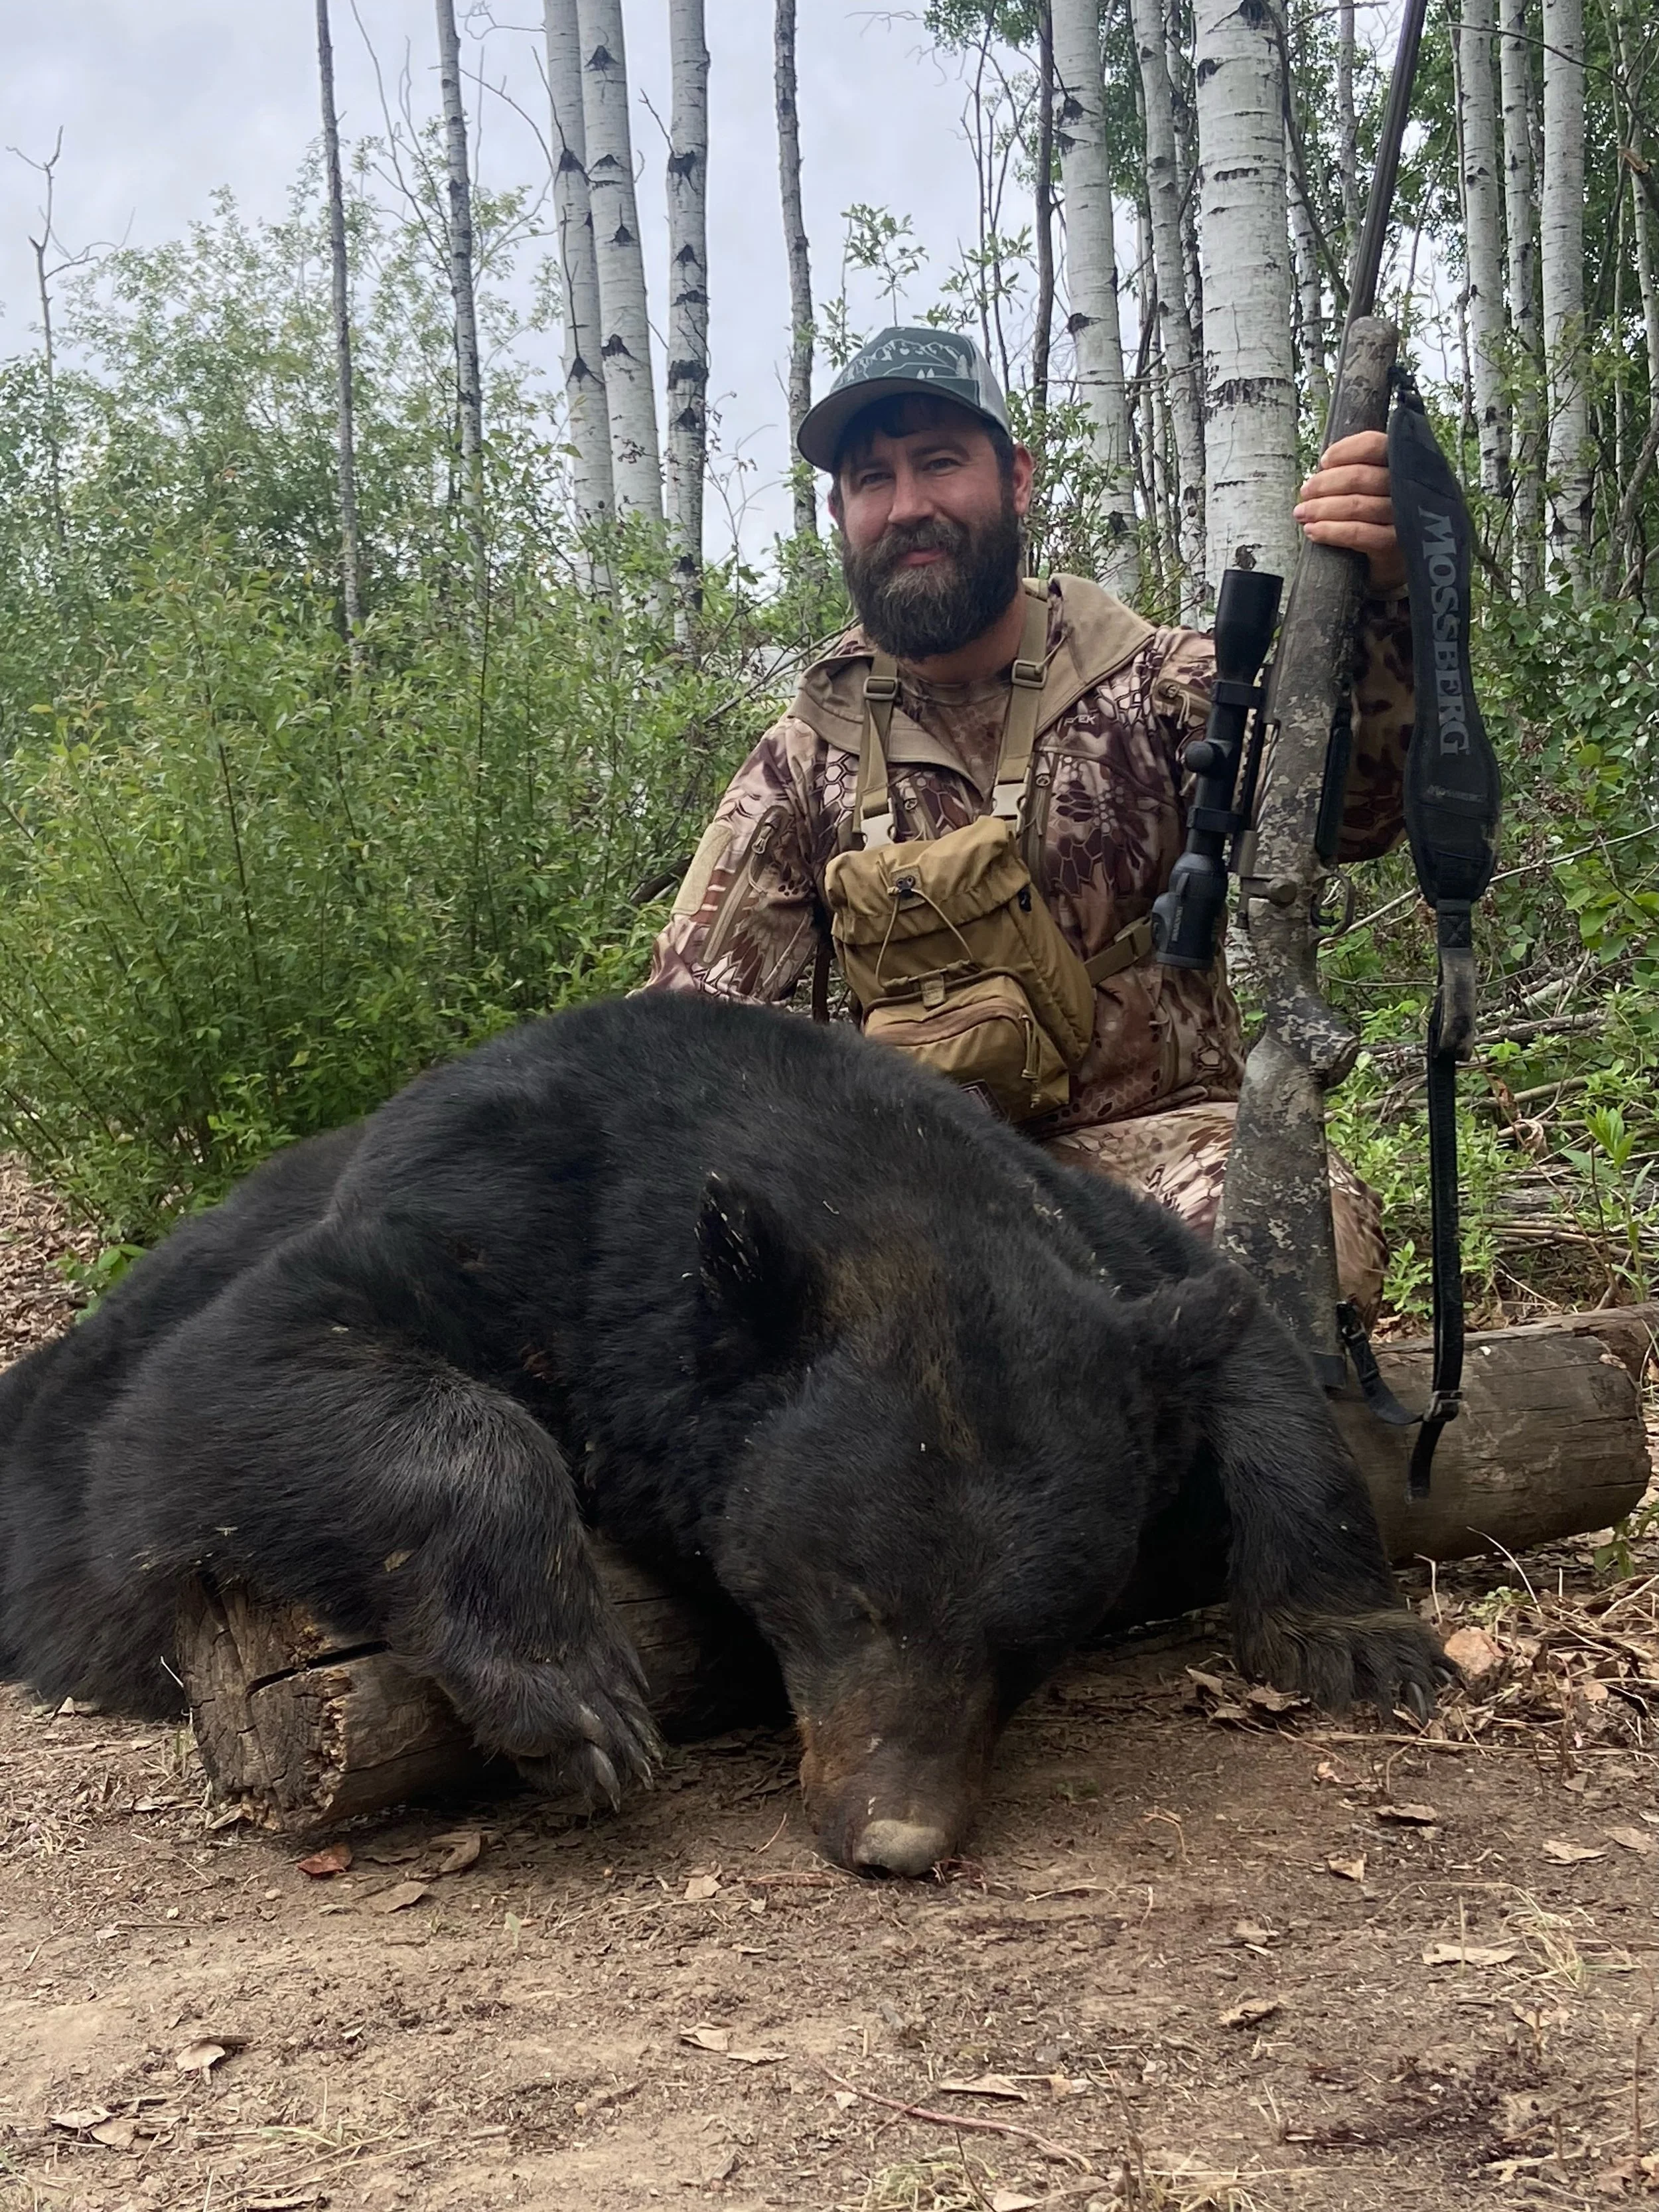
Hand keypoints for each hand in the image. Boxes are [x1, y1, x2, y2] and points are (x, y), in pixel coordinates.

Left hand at [1292, 429, 1404, 596]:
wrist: (1394, 565)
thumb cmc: (1377, 520)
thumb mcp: (1371, 489)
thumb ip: (1355, 471)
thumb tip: (1323, 467)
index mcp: (1403, 465)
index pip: (1375, 445)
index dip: (1345, 450)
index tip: (1324, 461)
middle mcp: (1408, 488)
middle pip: (1360, 476)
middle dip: (1325, 484)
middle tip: (1305, 492)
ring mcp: (1404, 517)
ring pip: (1355, 505)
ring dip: (1321, 508)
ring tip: (1301, 514)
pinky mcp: (1395, 545)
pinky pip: (1357, 533)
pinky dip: (1330, 531)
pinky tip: (1313, 531)